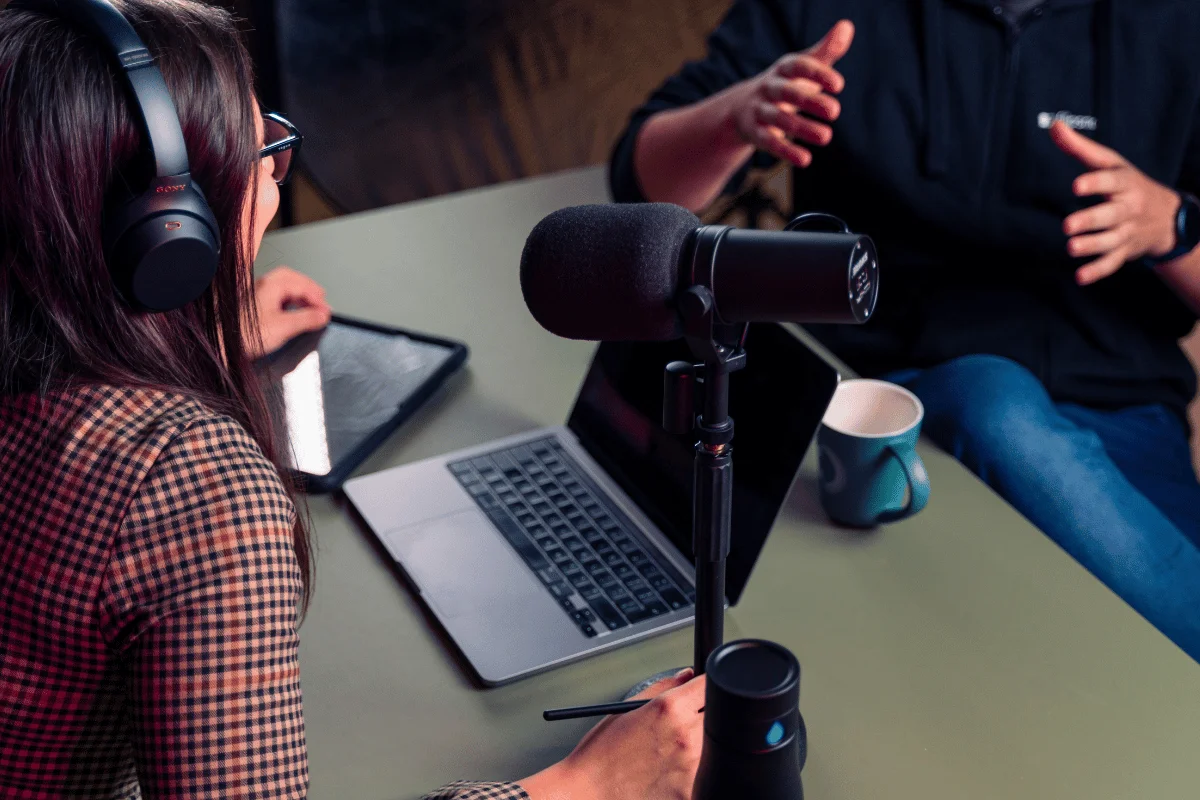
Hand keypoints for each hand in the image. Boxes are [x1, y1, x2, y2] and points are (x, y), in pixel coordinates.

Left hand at [249, 266, 331, 357]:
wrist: (224, 343)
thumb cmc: (246, 334)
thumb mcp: (284, 327)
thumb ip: (306, 319)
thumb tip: (323, 315)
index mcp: (271, 285)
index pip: (302, 285)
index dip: (317, 298)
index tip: (326, 311)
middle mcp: (263, 285)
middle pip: (291, 278)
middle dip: (309, 288)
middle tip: (321, 299)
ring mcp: (257, 293)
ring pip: (283, 284)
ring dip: (299, 292)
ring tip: (310, 304)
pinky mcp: (254, 304)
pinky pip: (276, 294)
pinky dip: (289, 298)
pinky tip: (292, 310)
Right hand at [520, 669, 705, 799]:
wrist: (589, 793)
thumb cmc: (601, 754)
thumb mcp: (627, 709)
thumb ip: (664, 687)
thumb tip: (687, 675)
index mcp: (670, 708)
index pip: (710, 685)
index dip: (707, 688)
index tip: (705, 693)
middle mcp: (686, 735)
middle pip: (717, 716)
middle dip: (704, 717)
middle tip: (683, 728)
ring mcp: (693, 767)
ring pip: (715, 746)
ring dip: (702, 745)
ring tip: (672, 753)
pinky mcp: (692, 793)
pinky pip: (707, 775)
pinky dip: (696, 772)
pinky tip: (671, 773)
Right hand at [730, 19, 854, 167]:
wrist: (742, 107)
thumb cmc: (785, 84)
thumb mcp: (803, 66)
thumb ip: (826, 50)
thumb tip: (847, 26)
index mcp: (783, 69)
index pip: (798, 67)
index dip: (818, 74)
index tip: (839, 85)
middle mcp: (769, 88)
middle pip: (788, 93)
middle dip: (810, 102)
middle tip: (835, 112)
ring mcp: (760, 111)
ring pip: (779, 120)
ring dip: (802, 129)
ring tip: (826, 137)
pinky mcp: (755, 133)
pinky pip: (769, 142)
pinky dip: (786, 151)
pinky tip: (805, 160)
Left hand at [1052, 121, 1182, 284]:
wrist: (1166, 215)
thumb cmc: (1126, 184)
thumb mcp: (1110, 163)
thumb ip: (1080, 147)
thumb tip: (1054, 125)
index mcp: (1124, 183)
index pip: (1111, 181)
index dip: (1095, 183)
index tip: (1076, 185)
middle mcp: (1128, 208)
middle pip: (1111, 214)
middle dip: (1091, 220)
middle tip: (1068, 226)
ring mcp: (1127, 231)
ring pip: (1110, 240)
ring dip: (1091, 246)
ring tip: (1071, 248)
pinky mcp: (1123, 251)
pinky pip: (1112, 263)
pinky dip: (1097, 271)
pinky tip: (1079, 277)